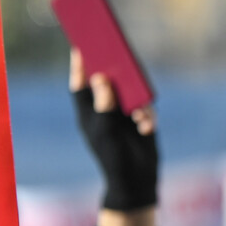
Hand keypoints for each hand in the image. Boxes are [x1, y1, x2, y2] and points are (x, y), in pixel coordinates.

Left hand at [70, 49, 158, 212]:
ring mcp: (124, 114)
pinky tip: (143, 126)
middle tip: (113, 49)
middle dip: (113, 69)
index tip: (79, 46)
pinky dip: (145, 117)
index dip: (79, 66)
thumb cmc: (113, 156)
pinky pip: (146, 110)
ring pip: (131, 94)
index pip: (81, 85)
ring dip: (135, 101)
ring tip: (135, 105)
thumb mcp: (104, 130)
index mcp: (89, 112)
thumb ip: (103, 104)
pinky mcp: (142, 120)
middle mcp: (106, 109)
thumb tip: (101, 78)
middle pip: (108, 82)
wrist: (136, 180)